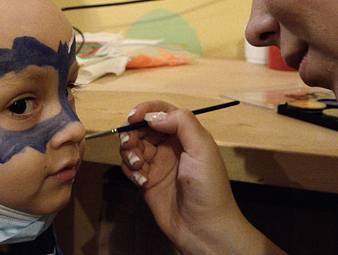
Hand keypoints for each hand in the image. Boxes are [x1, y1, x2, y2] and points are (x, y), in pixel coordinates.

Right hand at [120, 101, 284, 254]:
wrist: (204, 228)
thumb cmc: (209, 188)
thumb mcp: (202, 149)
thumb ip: (181, 123)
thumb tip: (154, 115)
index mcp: (185, 135)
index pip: (162, 112)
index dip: (145, 110)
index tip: (133, 117)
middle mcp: (169, 146)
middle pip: (141, 128)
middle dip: (131, 132)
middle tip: (130, 143)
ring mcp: (157, 164)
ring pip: (132, 146)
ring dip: (129, 153)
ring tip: (138, 166)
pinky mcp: (146, 181)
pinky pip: (129, 167)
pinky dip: (131, 171)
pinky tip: (143, 183)